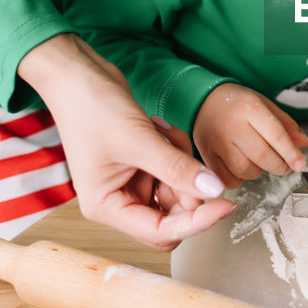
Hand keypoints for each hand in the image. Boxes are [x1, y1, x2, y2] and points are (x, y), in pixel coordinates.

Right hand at [18, 34, 236, 249]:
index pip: (160, 232)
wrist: (80, 75)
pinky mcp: (141, 166)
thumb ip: (178, 168)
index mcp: (106, 207)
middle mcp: (117, 201)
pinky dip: (176, 150)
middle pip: (171, 216)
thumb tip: (215, 191)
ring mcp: (130, 184)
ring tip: (165, 132)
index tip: (227, 204)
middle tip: (188, 157)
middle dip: (187, 187)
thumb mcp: (140, 140)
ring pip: (176, 190)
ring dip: (182, 161)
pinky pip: (172, 169)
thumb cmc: (93, 108)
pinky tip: (161, 128)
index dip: (196, 222)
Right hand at [193, 84, 307, 186]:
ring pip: (245, 170)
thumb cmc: (238, 104)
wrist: (204, 100)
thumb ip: (285, 124)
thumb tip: (304, 143)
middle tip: (284, 166)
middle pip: (262, 156)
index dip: (291, 154)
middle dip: (279, 166)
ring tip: (258, 161)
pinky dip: (239, 179)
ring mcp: (217, 142)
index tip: (300, 165)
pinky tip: (241, 166)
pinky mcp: (206, 155)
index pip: (276, 135)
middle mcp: (232, 125)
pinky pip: (228, 179)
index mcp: (251, 108)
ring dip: (258, 171)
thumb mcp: (265, 104)